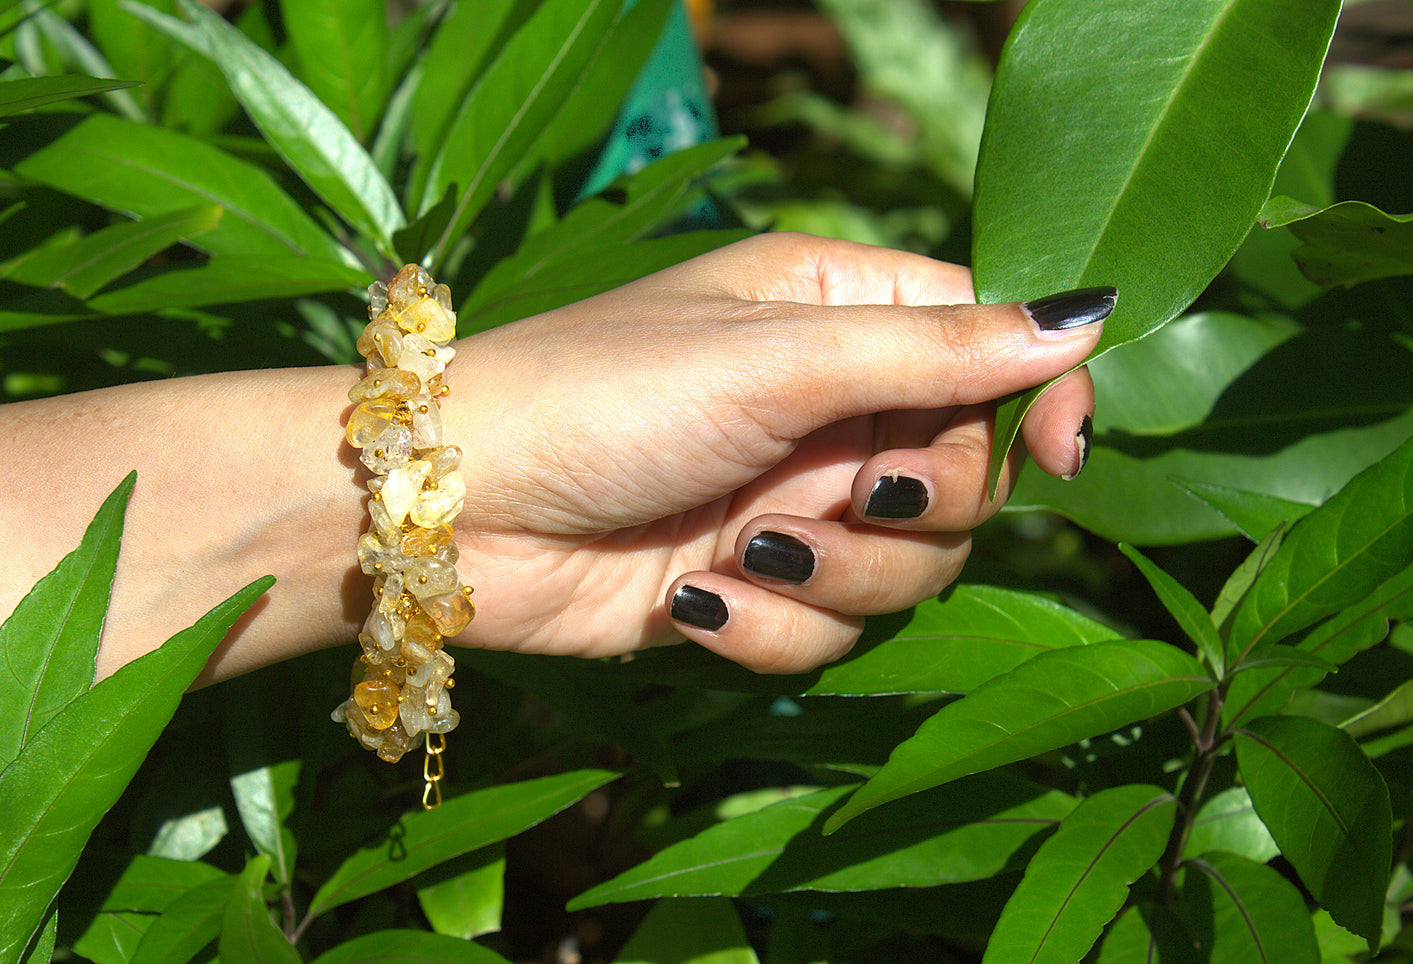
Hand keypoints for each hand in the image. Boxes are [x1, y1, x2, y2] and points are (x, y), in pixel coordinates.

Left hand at [445, 232, 1104, 672]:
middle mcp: (825, 406)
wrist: (452, 511)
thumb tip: (1087, 317)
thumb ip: (936, 351)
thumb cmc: (603, 396)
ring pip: (908, 570)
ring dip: (838, 575)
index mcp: (836, 312)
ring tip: (746, 551)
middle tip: (847, 496)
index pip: (990, 344)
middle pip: (967, 476)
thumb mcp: (776, 359)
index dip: (1039, 397)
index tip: (1065, 452)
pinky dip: (771, 627)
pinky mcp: (752, 588)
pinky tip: (695, 601)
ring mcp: (790, 502)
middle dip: (916, 506)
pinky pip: (827, 632)